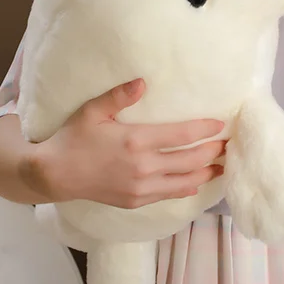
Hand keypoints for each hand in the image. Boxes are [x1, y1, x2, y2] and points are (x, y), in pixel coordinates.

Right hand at [25, 79, 225, 208]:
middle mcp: (143, 166)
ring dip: (205, 173)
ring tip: (222, 166)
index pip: (180, 135)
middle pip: (189, 160)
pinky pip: (168, 195)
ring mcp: (140, 187)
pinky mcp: (135, 201)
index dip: (204, 130)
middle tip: (228, 145)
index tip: (220, 125)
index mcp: (135, 140)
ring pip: (183, 182)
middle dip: (211, 152)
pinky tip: (196, 183)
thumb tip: (143, 81)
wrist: (55, 174)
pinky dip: (186, 188)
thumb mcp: (92, 111)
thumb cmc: (74, 138)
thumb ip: (119, 96)